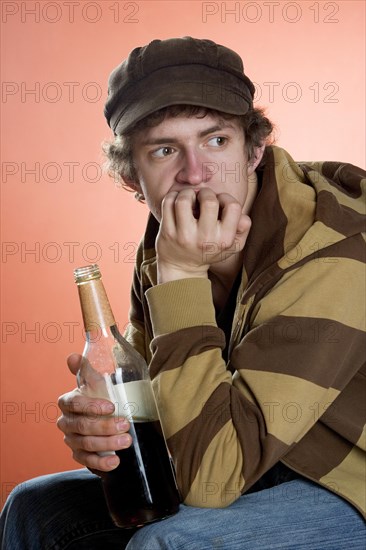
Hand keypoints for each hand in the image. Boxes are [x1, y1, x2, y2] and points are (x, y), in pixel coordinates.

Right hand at [57, 353, 131, 471]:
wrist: (101, 416)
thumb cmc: (98, 395)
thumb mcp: (94, 381)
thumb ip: (84, 368)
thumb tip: (73, 356)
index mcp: (67, 402)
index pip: (74, 404)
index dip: (91, 406)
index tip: (111, 407)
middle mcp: (66, 422)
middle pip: (82, 426)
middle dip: (104, 426)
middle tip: (126, 425)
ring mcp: (71, 439)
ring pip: (86, 444)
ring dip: (107, 443)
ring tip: (126, 441)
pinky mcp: (78, 454)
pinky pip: (86, 461)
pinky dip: (101, 463)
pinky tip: (115, 462)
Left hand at [156, 188, 250, 282]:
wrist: (182, 268)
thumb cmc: (210, 250)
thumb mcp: (232, 246)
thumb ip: (243, 229)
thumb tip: (243, 217)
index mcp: (224, 240)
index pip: (233, 207)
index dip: (226, 198)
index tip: (218, 202)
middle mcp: (205, 239)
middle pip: (209, 200)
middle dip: (205, 193)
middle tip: (201, 198)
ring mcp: (184, 236)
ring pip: (184, 200)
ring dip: (187, 193)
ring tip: (189, 198)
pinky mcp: (167, 233)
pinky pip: (168, 203)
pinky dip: (172, 196)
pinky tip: (176, 201)